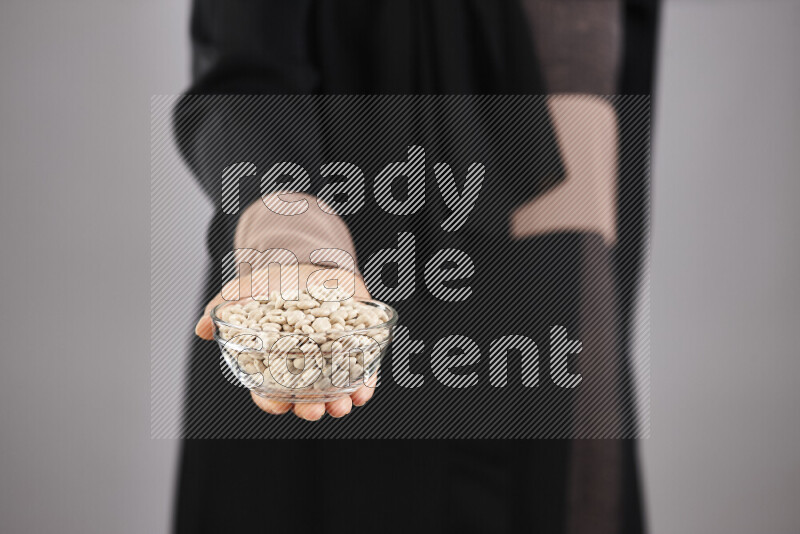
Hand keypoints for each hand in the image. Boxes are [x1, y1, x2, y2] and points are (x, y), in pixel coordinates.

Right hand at [194, 264, 376, 420]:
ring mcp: (331, 358)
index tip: (277, 406)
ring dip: (339, 401)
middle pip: (304, 396)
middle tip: (313, 411)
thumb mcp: (250, 291)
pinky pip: (363, 371)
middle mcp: (304, 365)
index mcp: (275, 360)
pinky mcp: (356, 345)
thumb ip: (228, 309)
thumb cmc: (276, 282)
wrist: (312, 261)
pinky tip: (365, 390)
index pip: (270, 390)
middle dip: (309, 407)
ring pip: (335, 389)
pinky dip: (365, 383)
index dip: (272, 401)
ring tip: (342, 405)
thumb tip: (201, 327)